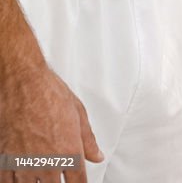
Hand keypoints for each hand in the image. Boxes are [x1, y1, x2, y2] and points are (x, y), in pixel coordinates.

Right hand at [0, 63, 103, 182]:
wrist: (24, 83)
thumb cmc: (49, 93)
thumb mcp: (78, 113)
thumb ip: (88, 140)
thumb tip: (96, 155)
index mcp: (69, 152)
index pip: (78, 182)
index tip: (78, 182)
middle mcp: (48, 163)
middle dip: (57, 182)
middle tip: (58, 173)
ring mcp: (25, 164)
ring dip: (38, 182)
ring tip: (40, 173)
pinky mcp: (6, 161)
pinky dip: (15, 182)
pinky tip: (20, 176)